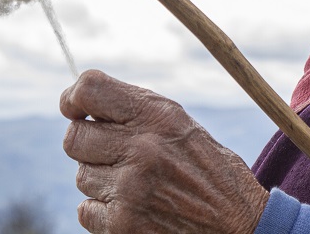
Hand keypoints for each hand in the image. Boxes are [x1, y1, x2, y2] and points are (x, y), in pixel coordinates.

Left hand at [61, 70, 268, 232]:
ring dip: (100, 180)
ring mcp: (130, 189)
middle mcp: (141, 148)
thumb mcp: (180, 124)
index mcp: (157, 115)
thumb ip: (134, 111)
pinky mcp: (123, 224)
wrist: (237, 222)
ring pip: (81, 176)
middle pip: (74, 137)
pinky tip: (131, 206)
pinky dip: (102, 211)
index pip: (89, 89)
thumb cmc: (207, 168)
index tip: (73, 108)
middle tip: (109, 151)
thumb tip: (82, 103)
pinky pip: (85, 210)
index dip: (72, 98)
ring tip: (134, 182)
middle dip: (86, 144)